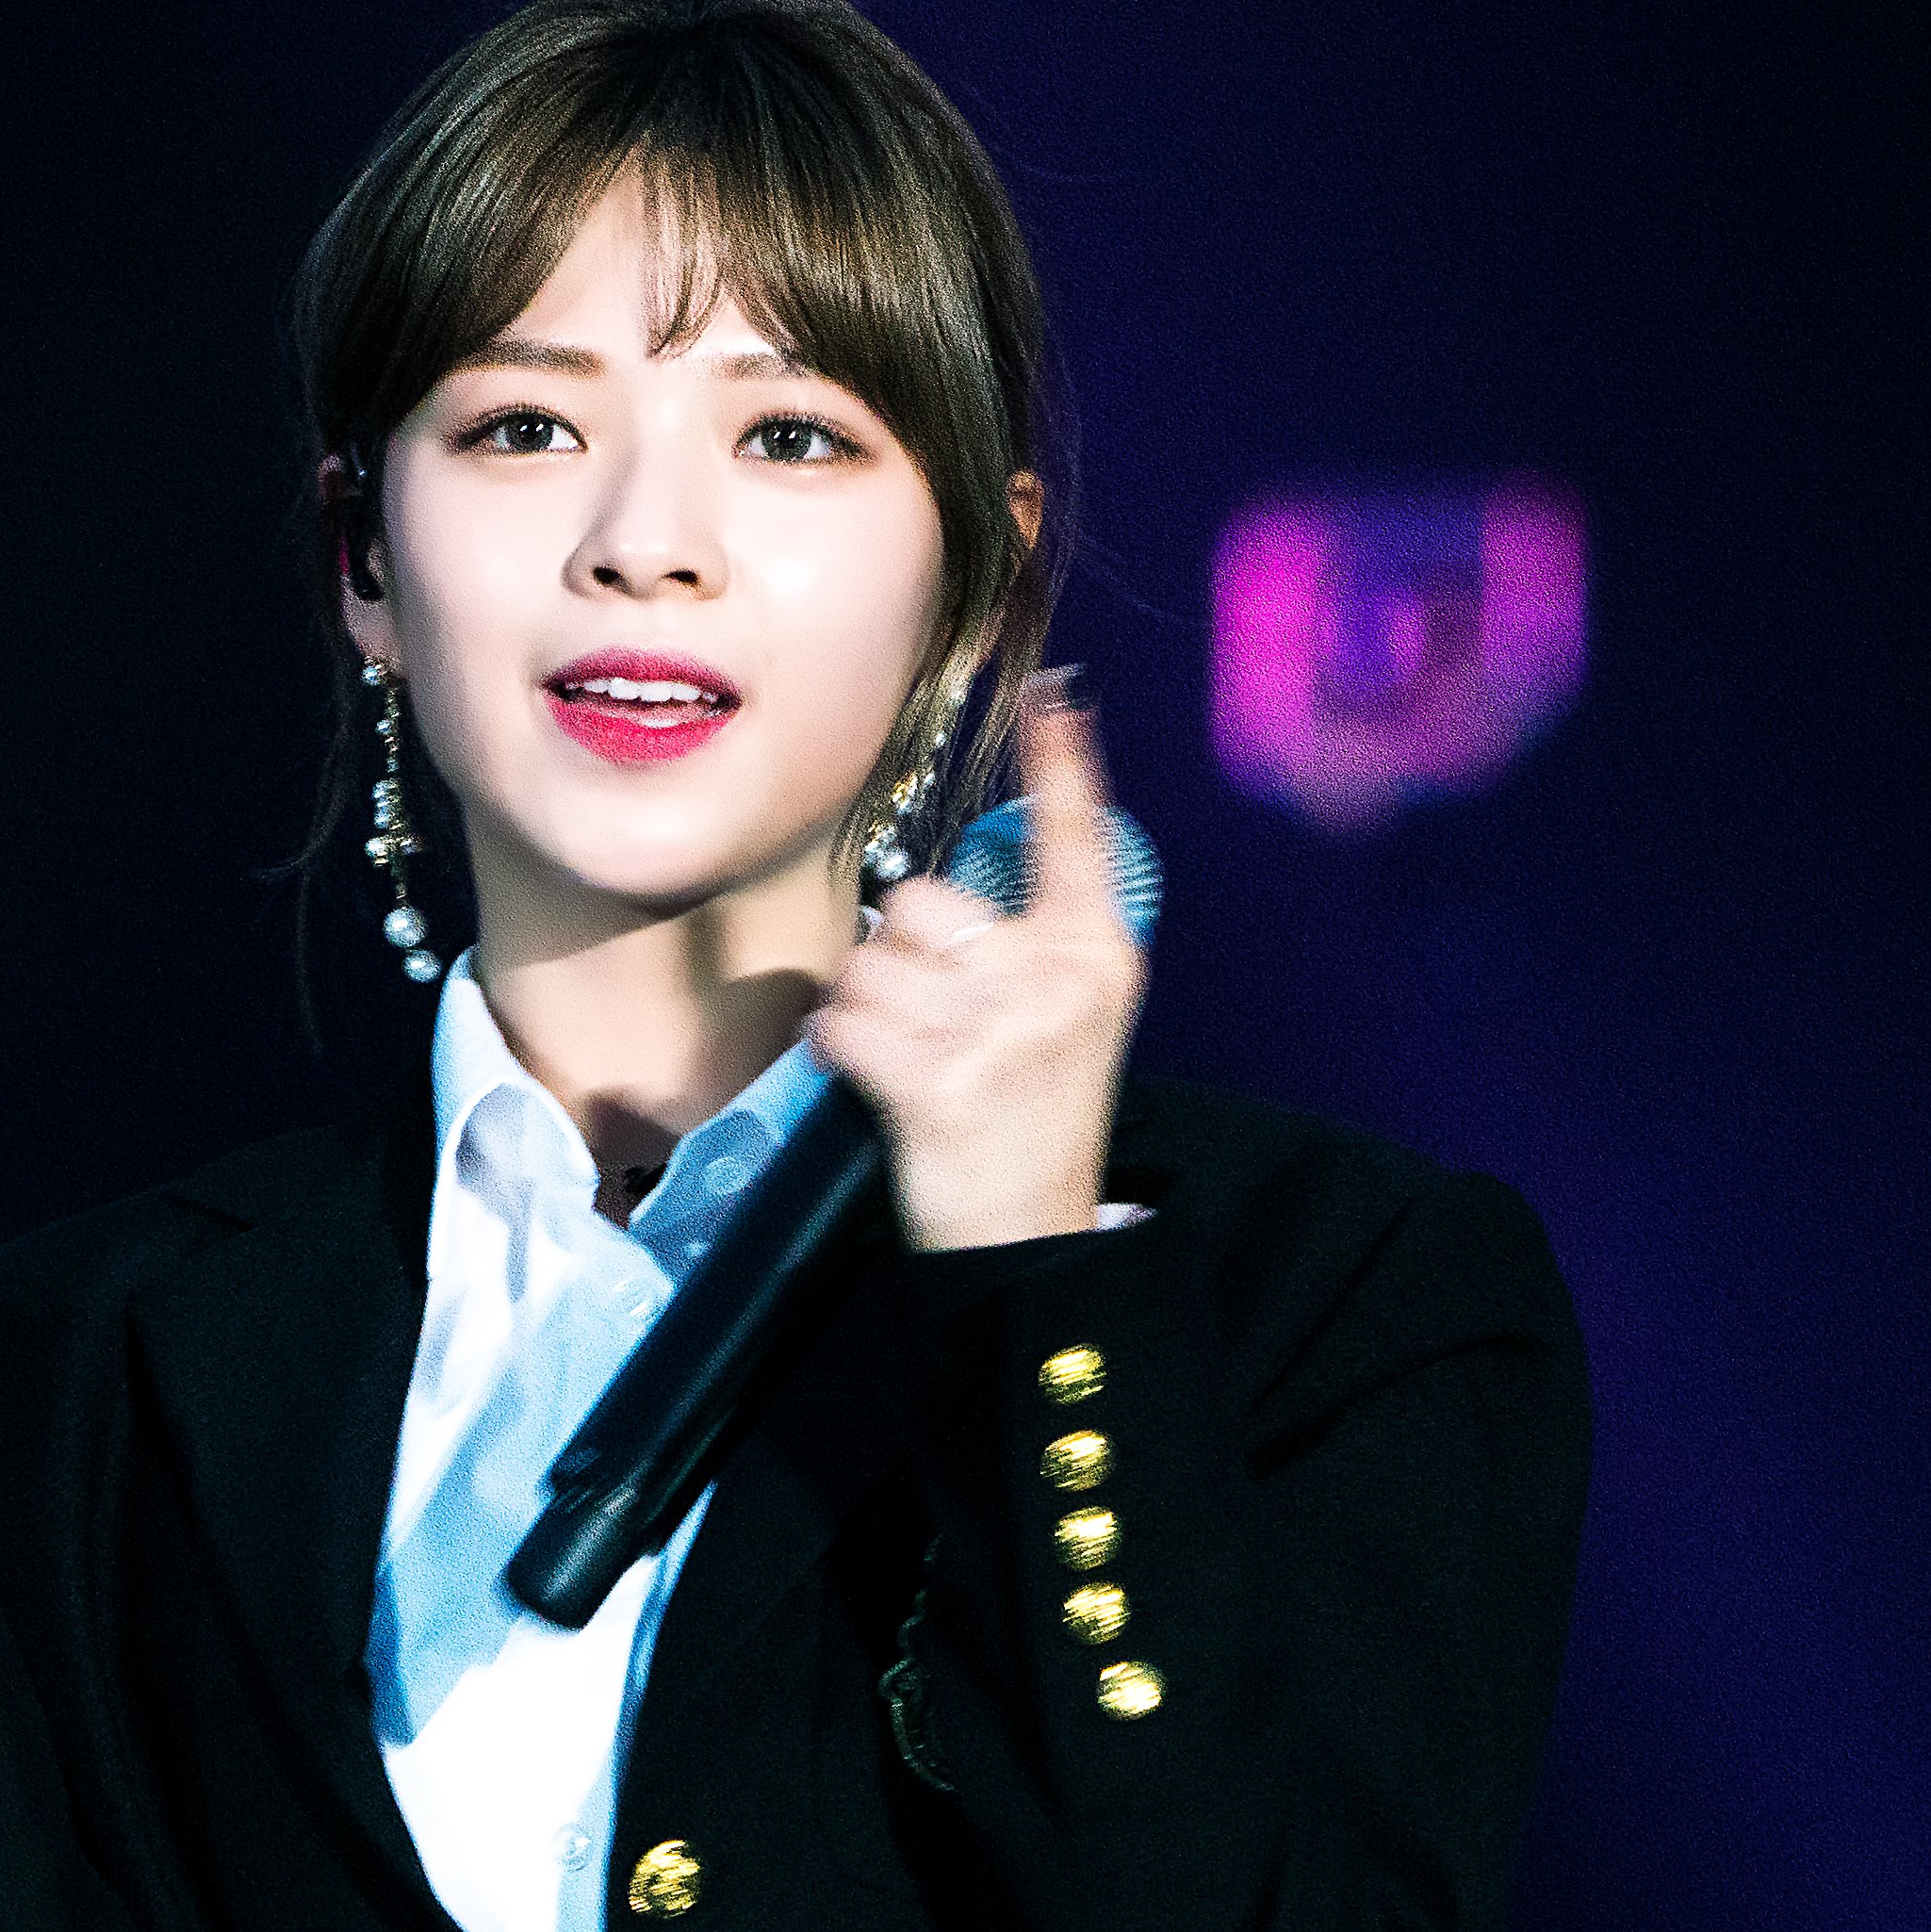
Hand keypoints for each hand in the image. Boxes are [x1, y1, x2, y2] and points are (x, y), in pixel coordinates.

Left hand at [812, 671, 1145, 1251]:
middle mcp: (1057, 978)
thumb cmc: (1029, 1115)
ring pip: (868, 964)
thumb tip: (926, 893)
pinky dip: (834, 1052)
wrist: (1028, 1243)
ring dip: (863, 1011)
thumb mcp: (1062, 1016)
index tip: (1052, 688)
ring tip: (911, 1062)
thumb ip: (1021, 943)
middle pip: (920, 902)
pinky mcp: (940, 1079)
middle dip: (900, 957)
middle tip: (936, 1029)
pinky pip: (840, 1023)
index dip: (1060, 760)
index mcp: (1096, 952)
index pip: (1075, 837)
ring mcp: (1001, 1028)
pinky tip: (873, 1085)